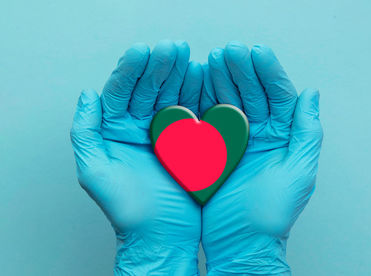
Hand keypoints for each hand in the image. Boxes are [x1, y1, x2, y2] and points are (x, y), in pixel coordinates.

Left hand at [70, 40, 205, 274]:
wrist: (162, 236)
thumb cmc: (128, 211)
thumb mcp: (95, 171)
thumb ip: (86, 132)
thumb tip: (88, 95)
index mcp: (116, 131)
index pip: (122, 92)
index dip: (132, 70)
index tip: (144, 51)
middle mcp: (141, 128)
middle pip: (149, 88)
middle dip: (161, 65)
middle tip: (173, 47)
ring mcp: (168, 133)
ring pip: (174, 96)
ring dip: (181, 75)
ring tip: (191, 58)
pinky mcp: (191, 142)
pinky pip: (195, 113)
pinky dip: (200, 95)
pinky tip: (205, 79)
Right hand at [201, 42, 322, 274]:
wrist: (241, 243)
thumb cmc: (272, 215)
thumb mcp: (298, 172)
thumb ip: (306, 132)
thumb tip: (312, 94)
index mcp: (284, 137)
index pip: (279, 96)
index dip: (269, 72)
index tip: (257, 52)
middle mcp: (262, 135)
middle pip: (253, 93)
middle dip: (242, 69)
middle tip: (230, 50)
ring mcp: (237, 141)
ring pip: (230, 101)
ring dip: (222, 79)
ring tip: (213, 59)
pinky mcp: (213, 150)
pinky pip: (209, 119)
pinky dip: (203, 100)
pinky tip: (198, 82)